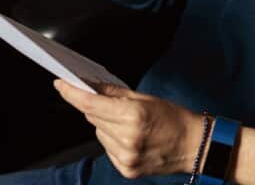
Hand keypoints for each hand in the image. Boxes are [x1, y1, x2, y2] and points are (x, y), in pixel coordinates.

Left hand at [54, 80, 203, 179]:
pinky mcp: (126, 169)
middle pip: (93, 117)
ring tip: (128, 123)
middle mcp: (127, 138)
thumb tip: (91, 86)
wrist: (194, 146)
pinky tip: (130, 137)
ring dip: (105, 125)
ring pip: (98, 133)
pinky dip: (112, 140)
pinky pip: (107, 148)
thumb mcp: (147, 99)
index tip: (60, 84)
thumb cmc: (175, 119)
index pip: (91, 104)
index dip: (72, 93)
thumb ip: (116, 94)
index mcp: (133, 116)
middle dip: (96, 107)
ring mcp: (125, 157)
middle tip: (111, 103)